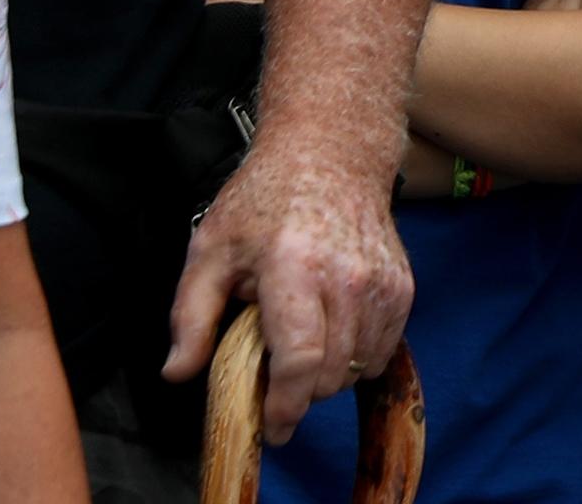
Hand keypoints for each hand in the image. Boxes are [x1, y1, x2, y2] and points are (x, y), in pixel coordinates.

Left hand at [165, 132, 415, 441]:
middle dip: (301, 392)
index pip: (301, 359)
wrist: (332, 154)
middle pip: (332, 373)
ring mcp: (381, 283)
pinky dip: (357, 356)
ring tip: (301, 344)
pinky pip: (383, 348)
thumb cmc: (264, 200)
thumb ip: (189, 316)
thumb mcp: (209, 250)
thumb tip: (178, 372)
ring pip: (360, 366)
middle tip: (274, 373)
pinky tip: (331, 333)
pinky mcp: (403, 286)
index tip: (272, 427)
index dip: (286, 404)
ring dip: (329, 375)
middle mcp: (347, 280)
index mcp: (294, 269)